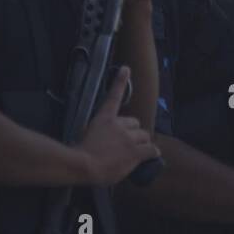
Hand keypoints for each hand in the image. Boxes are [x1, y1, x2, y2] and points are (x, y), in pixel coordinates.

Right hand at [76, 67, 159, 184]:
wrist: (84, 165)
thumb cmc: (80, 152)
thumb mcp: (85, 135)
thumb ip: (97, 132)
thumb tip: (100, 139)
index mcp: (104, 118)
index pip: (114, 96)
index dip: (120, 81)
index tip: (126, 69)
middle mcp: (119, 124)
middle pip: (135, 123)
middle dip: (133, 132)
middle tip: (127, 143)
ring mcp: (128, 138)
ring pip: (144, 136)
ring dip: (142, 143)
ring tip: (135, 152)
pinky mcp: (135, 152)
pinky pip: (151, 149)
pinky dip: (153, 152)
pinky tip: (153, 155)